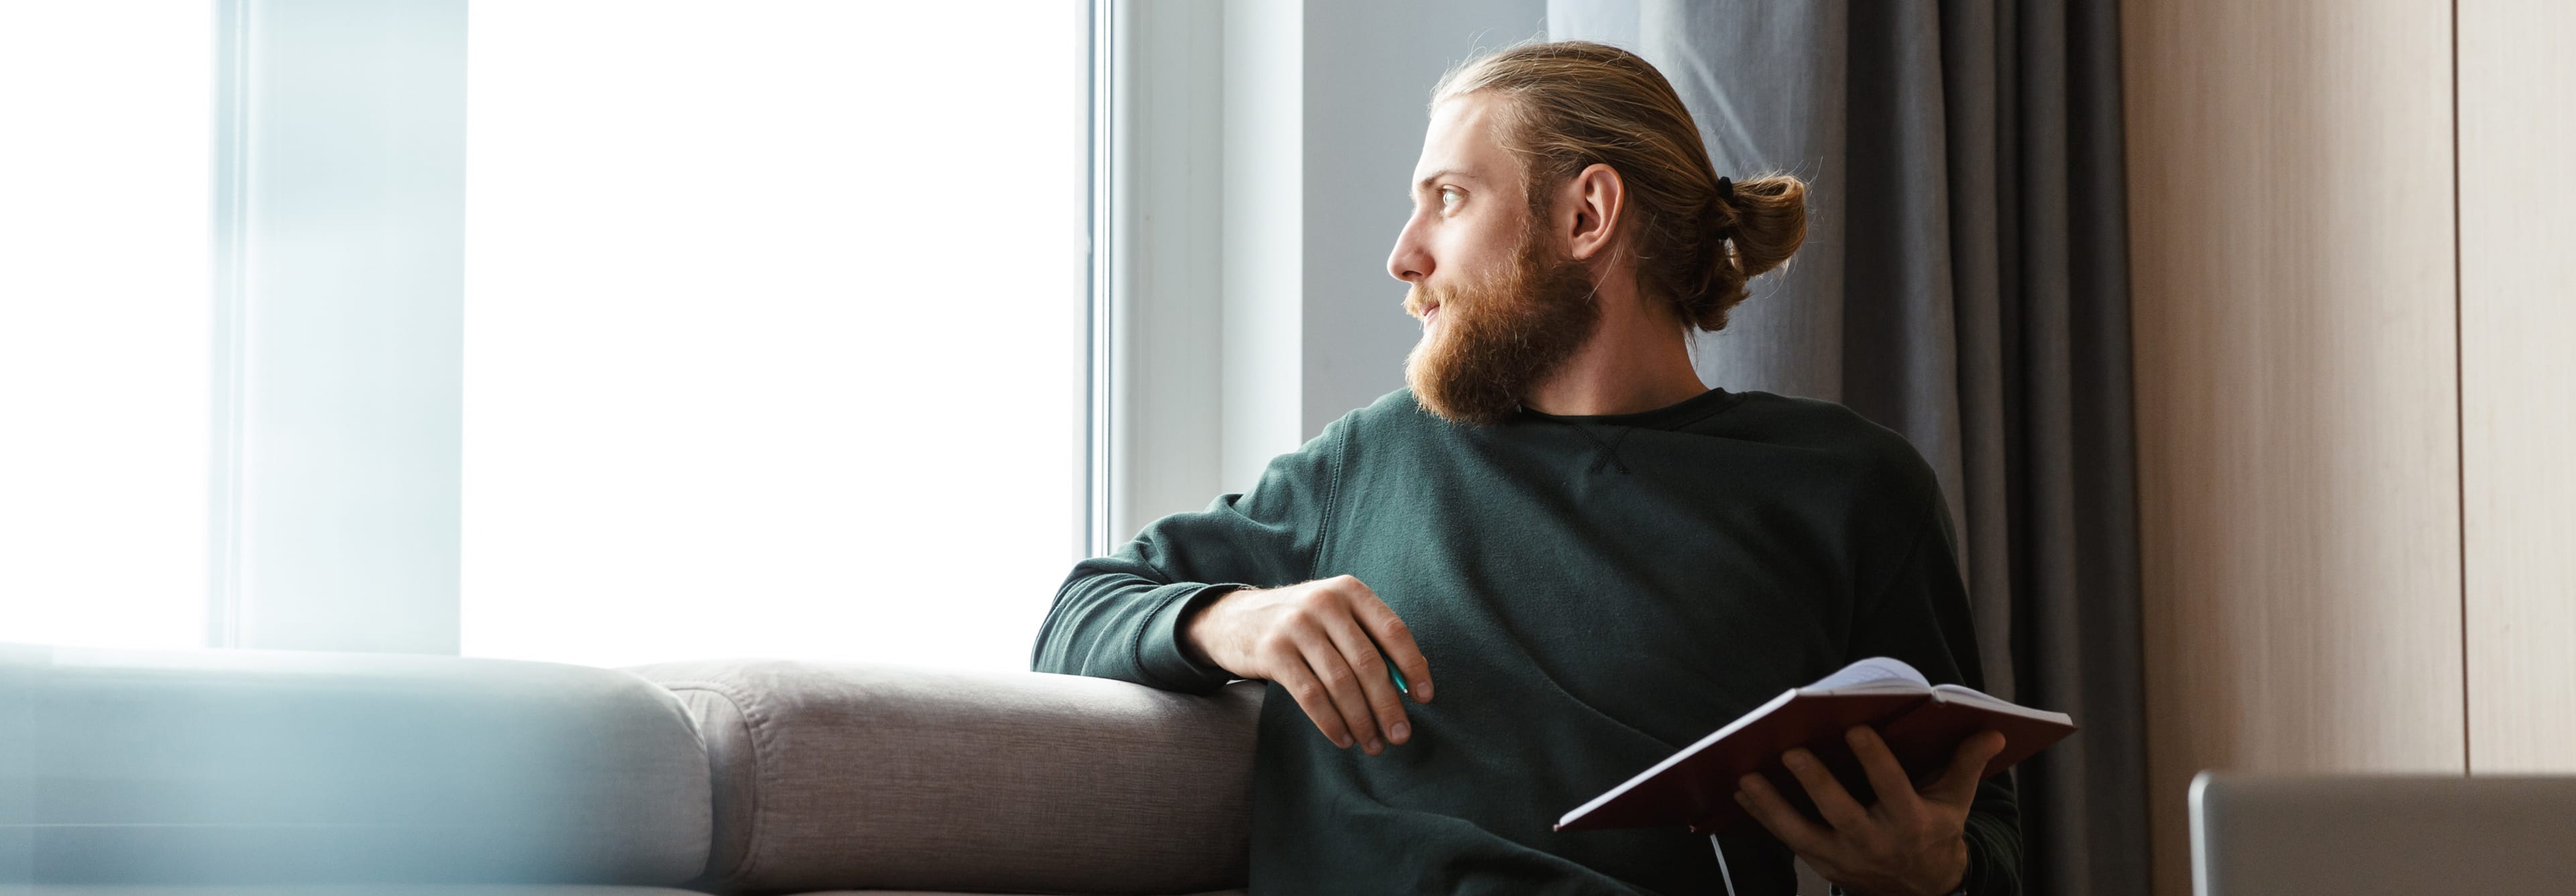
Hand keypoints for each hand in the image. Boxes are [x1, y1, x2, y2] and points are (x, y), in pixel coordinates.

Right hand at [1180, 575, 1432, 755]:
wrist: (1235, 618)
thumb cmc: (1302, 625)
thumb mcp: (1336, 618)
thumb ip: (1370, 641)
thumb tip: (1412, 684)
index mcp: (1349, 591)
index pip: (1393, 630)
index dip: (1413, 666)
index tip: (1425, 698)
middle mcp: (1324, 602)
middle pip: (1367, 662)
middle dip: (1388, 705)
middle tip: (1400, 735)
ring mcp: (1296, 625)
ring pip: (1340, 683)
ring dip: (1362, 720)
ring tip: (1373, 744)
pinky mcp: (1273, 650)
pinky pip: (1310, 695)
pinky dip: (1331, 722)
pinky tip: (1343, 738)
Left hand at [1733, 726, 2006, 895]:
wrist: (1923, 888)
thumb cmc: (1935, 830)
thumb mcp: (1955, 801)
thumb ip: (1966, 763)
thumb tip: (1993, 731)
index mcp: (1912, 822)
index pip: (1892, 788)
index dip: (1875, 760)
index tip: (1855, 727)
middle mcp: (1877, 843)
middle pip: (1842, 813)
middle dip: (1816, 784)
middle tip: (1790, 751)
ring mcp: (1847, 858)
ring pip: (1804, 833)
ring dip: (1772, 806)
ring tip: (1746, 777)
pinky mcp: (1825, 866)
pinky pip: (1789, 841)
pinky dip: (1764, 817)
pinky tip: (1743, 793)